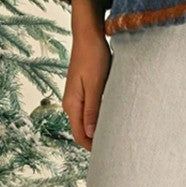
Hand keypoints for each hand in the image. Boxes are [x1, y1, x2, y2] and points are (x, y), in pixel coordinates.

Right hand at [62, 0, 111, 150]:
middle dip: (95, 138)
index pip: (79, 134)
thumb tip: (89, 134)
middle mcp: (71, 102)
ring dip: (97, 126)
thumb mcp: (95, 84)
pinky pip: (88, 108)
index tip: (108, 151)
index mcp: (72, 104)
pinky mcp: (82, 88)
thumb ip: (92, 109)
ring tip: (114, 130)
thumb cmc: (93, 56)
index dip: (92, 146)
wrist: (88, 35)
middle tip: (115, 143)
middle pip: (81, 129)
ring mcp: (76, 95)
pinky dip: (97, 115)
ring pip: (85, 119)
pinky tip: (109, 113)